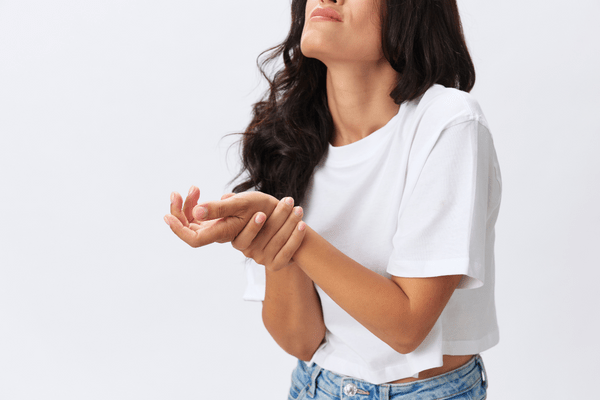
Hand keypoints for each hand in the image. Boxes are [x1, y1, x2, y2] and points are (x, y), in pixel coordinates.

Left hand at [164, 187, 278, 247]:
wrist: (279, 214)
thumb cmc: (264, 207)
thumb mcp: (242, 203)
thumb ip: (219, 208)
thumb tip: (197, 211)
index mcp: (223, 232)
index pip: (193, 238)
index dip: (178, 229)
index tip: (167, 215)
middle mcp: (218, 234)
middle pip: (189, 229)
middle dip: (180, 211)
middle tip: (177, 192)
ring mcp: (218, 228)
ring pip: (194, 222)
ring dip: (187, 206)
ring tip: (192, 188)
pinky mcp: (221, 222)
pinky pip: (201, 217)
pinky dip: (196, 205)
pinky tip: (198, 192)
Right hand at [231, 197, 306, 270]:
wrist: (280, 230)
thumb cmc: (263, 215)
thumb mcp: (247, 208)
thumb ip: (235, 204)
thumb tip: (225, 197)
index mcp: (238, 240)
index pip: (243, 237)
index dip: (252, 226)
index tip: (261, 214)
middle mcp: (249, 252)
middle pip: (266, 234)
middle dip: (279, 215)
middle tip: (289, 201)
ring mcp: (263, 260)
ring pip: (279, 241)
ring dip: (291, 223)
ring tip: (298, 209)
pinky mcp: (276, 265)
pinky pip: (288, 251)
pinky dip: (296, 237)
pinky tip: (302, 225)